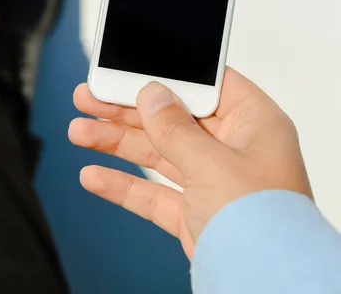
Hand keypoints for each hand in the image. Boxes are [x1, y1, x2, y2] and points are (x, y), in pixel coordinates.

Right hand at [69, 68, 311, 258]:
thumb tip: (152, 94)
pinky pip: (155, 192)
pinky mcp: (196, 213)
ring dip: (117, 143)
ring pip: (158, 153)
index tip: (130, 73)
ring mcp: (214, 181)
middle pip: (172, 118)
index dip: (165, 78)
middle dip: (126, 110)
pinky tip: (95, 176)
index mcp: (253, 123)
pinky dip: (124, 185)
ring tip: (79, 132)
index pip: (206, 86)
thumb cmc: (263, 223)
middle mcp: (234, 148)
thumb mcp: (212, 163)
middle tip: (89, 98)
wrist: (264, 288)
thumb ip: (175, 128)